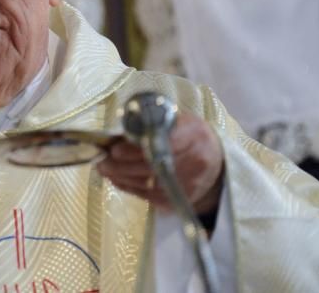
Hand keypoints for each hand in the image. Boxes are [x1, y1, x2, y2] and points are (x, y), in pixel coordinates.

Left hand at [96, 112, 223, 214]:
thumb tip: (120, 133)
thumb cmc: (190, 135)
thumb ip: (153, 123)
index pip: (164, 143)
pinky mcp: (182, 199)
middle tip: (102, 161)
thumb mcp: (178, 120)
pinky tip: (116, 179)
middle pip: (154, 166)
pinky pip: (151, 196)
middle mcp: (196, 160)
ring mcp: (190, 183)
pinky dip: (130, 187)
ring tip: (104, 168)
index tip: (116, 149)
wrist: (216, 161)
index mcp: (194, 134)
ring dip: (122, 177)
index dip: (138, 149)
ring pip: (150, 183)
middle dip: (123, 165)